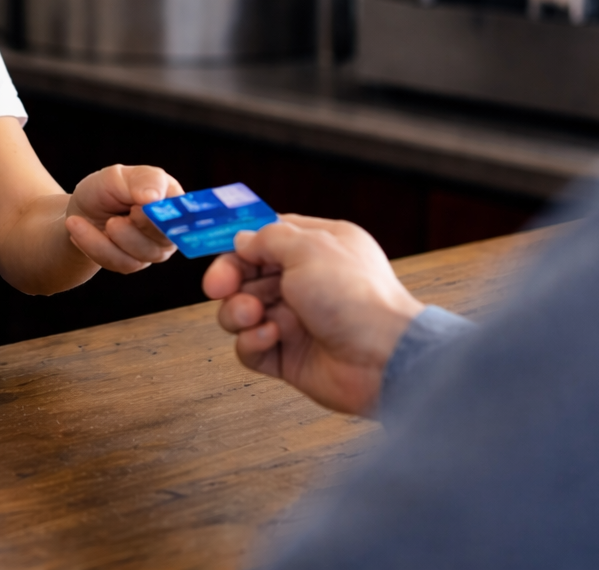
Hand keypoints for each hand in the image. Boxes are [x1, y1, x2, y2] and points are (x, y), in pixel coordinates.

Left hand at [65, 164, 182, 272]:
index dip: (165, 215)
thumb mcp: (115, 176)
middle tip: (113, 220)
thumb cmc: (104, 190)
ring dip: (110, 239)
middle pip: (165, 238)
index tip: (137, 208)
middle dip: (135, 230)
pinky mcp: (134, 263)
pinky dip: (94, 245)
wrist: (79, 212)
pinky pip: (120, 263)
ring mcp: (154, 248)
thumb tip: (154, 197)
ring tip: (82, 221)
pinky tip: (78, 229)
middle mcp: (170, 227)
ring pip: (142, 255)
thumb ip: (139, 181)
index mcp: (172, 198)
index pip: (185, 213)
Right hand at [202, 215, 423, 415]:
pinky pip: (252, 347)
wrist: (383, 359)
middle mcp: (307, 282)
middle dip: (230, 280)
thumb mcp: (309, 248)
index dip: (240, 245)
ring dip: (238, 312)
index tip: (215, 251)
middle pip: (248, 275)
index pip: (267, 239)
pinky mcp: (289, 356)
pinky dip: (252, 341)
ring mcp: (297, 320)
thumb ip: (269, 238)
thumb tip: (243, 240)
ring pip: (243, 311)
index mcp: (319, 248)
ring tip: (253, 315)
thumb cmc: (357, 299)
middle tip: (220, 287)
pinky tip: (270, 337)